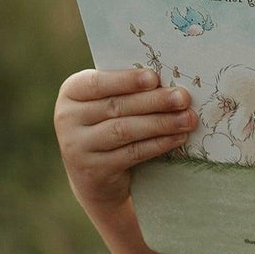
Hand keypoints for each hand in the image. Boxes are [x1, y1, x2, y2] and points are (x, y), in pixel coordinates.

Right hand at [54, 67, 197, 213]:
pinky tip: (177, 138)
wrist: (94, 175)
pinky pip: (131, 153)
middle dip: (154, 101)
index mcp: (71, 92)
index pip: (97, 83)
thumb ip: (127, 91)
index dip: (126, 80)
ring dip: (160, 124)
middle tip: (183, 98)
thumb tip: (169, 82)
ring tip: (187, 119)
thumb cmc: (107, 125)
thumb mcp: (107, 104)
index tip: (154, 78)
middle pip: (116, 107)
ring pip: (124, 131)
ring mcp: (77, 147)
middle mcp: (67, 118)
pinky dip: (157, 144)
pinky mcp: (93, 171)